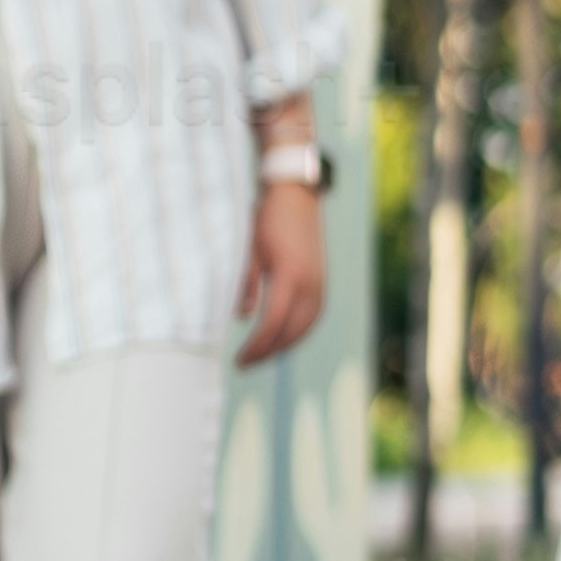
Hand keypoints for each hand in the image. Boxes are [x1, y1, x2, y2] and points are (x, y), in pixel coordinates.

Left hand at [237, 178, 329, 365]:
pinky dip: (297, 332)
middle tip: (246, 363)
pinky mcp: (322, 282)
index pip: (273, 323)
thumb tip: (242, 316)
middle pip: (291, 332)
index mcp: (289, 275)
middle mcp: (310, 284)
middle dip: (268, 352)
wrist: (296, 197)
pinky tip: (281, 337)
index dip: (256, 346)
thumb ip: (246, 285)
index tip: (239, 360)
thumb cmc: (267, 220)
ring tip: (262, 354)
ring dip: (284, 345)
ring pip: (305, 328)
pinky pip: (312, 317)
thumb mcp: (249, 250)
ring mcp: (320, 284)